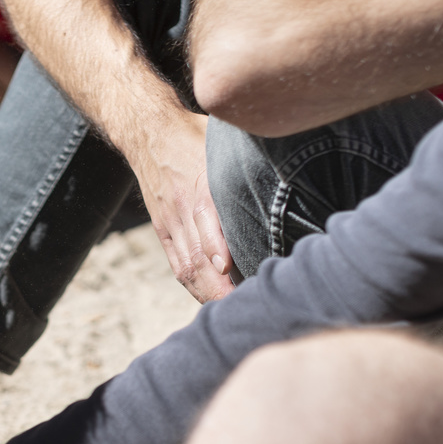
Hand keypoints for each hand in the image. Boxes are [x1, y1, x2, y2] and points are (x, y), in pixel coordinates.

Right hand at [129, 112, 234, 302]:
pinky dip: (194, 285)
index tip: (232, 269)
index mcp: (200, 182)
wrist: (149, 133)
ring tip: (229, 310)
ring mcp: (171, 221)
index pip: (207, 219)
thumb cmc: (197, 135)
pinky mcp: (164, 229)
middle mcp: (183, 207)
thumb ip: (248, 163)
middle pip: (197, 254)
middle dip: (218, 285)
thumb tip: (293, 170)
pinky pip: (177, 263)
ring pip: (187, 265)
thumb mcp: (223, 142)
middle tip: (243, 304)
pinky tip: (210, 299)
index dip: (218, 248)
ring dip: (207, 291)